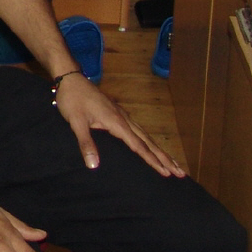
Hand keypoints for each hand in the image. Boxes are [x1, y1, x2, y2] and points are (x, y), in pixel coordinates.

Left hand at [54, 74, 185, 177]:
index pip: (139, 146)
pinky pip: (138, 131)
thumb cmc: (73, 99)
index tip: (166, 172)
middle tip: (180, 173)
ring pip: (146, 136)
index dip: (152, 161)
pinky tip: (151, 147)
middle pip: (149, 142)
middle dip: (165, 158)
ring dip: (159, 151)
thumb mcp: (76, 122)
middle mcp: (124, 119)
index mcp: (117, 122)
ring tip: (172, 164)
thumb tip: (94, 165)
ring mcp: (122, 116)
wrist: (71, 78)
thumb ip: (86, 143)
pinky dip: (148, 142)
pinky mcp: (118, 114)